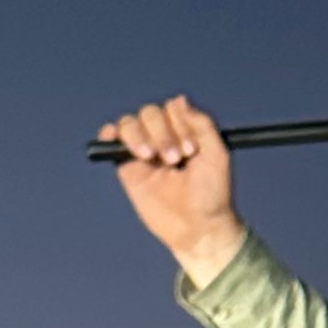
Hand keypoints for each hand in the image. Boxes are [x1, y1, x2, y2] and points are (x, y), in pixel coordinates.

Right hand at [96, 97, 243, 279]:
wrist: (197, 227)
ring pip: (130, 122)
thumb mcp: (217, 155)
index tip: (191, 150)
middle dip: (162, 132)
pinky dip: (110, 133)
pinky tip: (115, 139)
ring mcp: (144, 150)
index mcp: (186, 131)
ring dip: (140, 135)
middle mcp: (164, 137)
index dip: (179, 123)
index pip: (173, 108)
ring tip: (152, 158)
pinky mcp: (127, 166)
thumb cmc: (212, 194)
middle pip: (151, 112)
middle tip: (175, 159)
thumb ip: (202, 124)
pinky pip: (111, 140)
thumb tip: (179, 100)